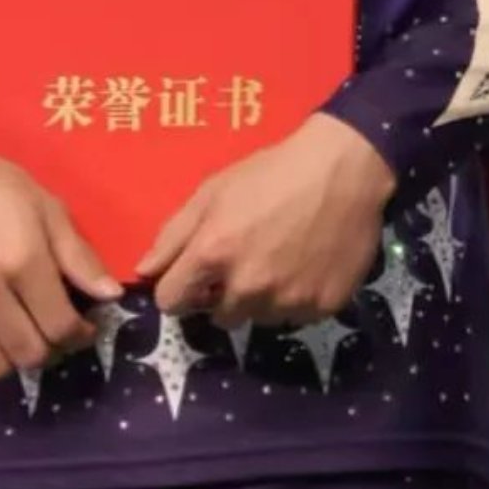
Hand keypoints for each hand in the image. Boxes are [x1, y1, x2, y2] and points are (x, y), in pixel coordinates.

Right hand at [0, 132, 119, 378]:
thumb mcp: (46, 208)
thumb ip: (79, 257)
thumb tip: (112, 296)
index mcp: (23, 260)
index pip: (60, 327)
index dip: (79, 335)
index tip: (82, 327)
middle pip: (30, 355)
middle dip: (51, 350)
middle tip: (51, 331)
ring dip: (14, 357)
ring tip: (19, 333)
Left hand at [138, 113, 395, 328]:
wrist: (344, 169)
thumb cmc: (271, 173)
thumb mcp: (213, 191)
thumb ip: (173, 235)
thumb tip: (144, 273)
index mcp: (213, 255)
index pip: (171, 302)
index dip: (177, 289)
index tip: (192, 277)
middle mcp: (247, 287)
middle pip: (218, 317)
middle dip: (224, 295)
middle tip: (246, 260)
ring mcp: (287, 302)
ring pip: (259, 318)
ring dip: (261, 298)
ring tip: (280, 259)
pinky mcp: (322, 308)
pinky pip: (296, 316)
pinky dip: (296, 298)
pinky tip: (306, 265)